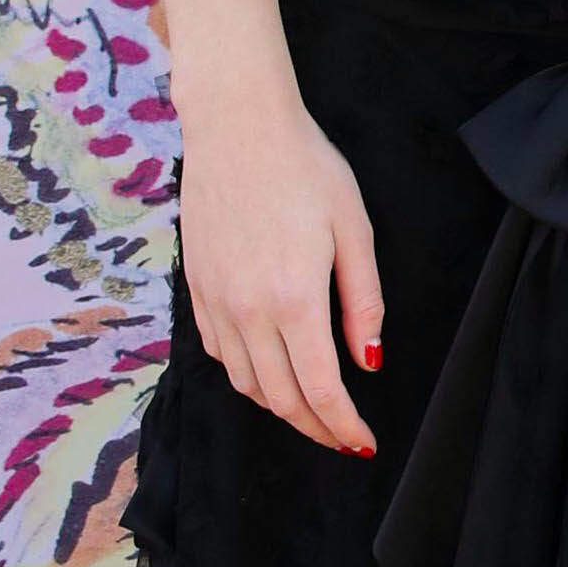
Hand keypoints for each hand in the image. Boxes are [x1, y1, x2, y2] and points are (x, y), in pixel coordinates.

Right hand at [175, 80, 383, 455]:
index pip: (320, 388)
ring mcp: (216, 300)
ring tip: (310, 409)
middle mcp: (248, 309)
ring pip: (245, 382)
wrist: (237, 125)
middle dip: (315, 427)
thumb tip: (369, 361)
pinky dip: (246, 375)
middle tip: (342, 436)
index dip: (343, 425)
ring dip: (279, 407)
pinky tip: (268, 369)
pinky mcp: (197, 287)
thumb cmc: (304, 167)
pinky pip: (220, 352)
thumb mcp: (353, 229)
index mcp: (294, 298)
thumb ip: (363, 302)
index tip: (361, 442)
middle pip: (280, 398)